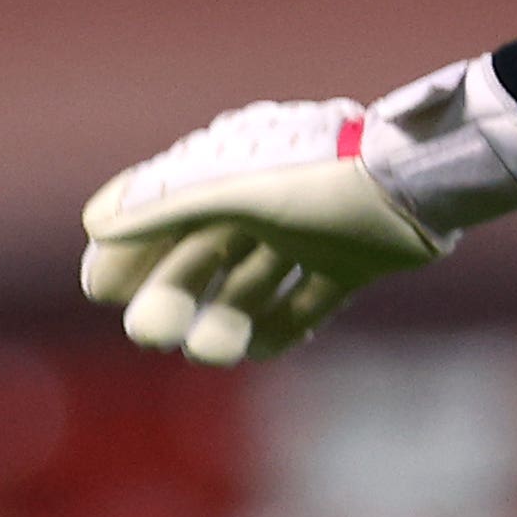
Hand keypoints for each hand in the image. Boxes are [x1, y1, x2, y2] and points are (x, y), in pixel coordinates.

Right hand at [81, 56, 516, 364]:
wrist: (420, 182)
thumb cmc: (322, 176)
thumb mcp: (235, 188)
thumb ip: (167, 203)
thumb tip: (97, 223)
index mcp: (236, 167)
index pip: (165, 211)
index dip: (130, 249)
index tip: (101, 288)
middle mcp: (271, 197)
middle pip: (204, 254)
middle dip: (172, 292)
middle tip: (150, 332)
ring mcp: (313, 230)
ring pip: (253, 283)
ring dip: (225, 317)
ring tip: (208, 349)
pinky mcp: (353, 260)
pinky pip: (307, 300)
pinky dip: (280, 325)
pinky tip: (257, 348)